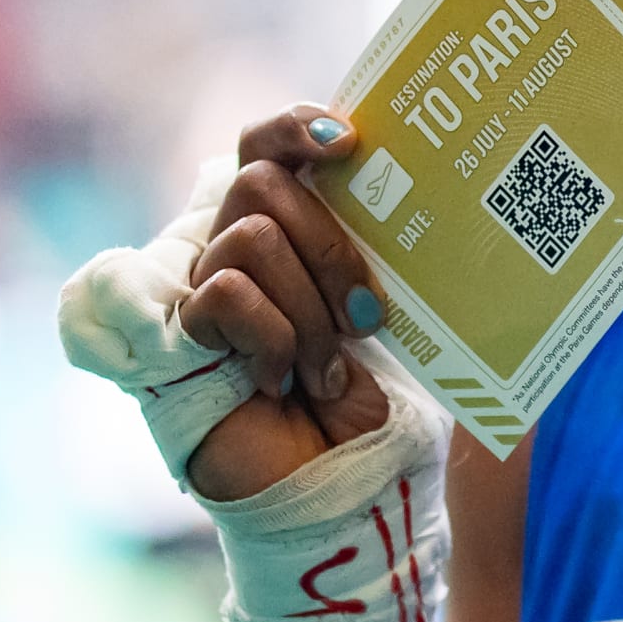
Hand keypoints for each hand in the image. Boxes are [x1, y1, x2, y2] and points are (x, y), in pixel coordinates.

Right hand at [178, 107, 397, 503]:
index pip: (265, 146)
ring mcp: (204, 295)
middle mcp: (238, 252)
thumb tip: (440, 186)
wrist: (343, 496)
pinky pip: (223, 293)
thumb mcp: (400, 323)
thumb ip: (393, 259)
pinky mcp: (181, 341)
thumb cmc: (376, 412)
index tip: (347, 139)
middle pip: (258, 180)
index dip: (292, 125)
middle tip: (365, 313)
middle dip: (326, 243)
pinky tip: (284, 382)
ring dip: (306, 308)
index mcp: (291, 236)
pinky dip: (270, 338)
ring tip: (329, 368)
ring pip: (246, 237)